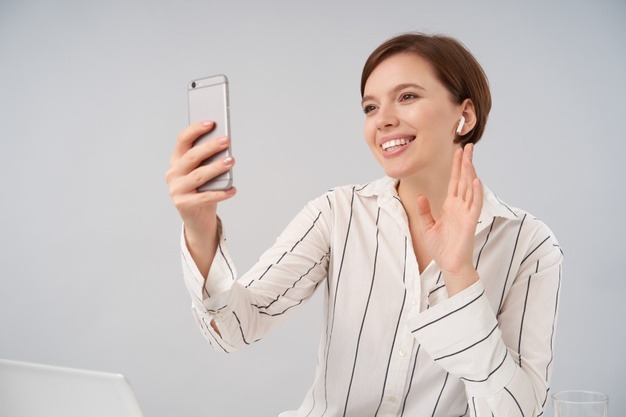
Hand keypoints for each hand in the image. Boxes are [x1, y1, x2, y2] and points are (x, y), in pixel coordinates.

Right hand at [165, 121, 236, 274]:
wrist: (197, 218)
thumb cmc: (203, 189)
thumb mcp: (204, 171)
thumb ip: (209, 159)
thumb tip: (225, 144)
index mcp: (176, 160)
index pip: (183, 140)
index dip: (196, 129)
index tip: (212, 122)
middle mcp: (173, 173)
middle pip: (192, 156)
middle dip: (210, 147)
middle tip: (226, 140)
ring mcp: (176, 189)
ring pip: (199, 175)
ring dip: (216, 167)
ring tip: (232, 160)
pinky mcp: (184, 204)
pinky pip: (205, 197)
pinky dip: (221, 193)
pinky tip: (233, 190)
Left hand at [415, 144, 482, 294]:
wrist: (449, 265)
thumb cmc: (441, 248)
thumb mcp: (427, 227)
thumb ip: (424, 211)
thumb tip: (421, 196)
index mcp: (450, 206)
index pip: (455, 182)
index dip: (456, 167)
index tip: (458, 151)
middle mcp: (460, 207)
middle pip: (464, 180)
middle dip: (465, 163)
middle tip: (467, 146)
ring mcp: (466, 213)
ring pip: (470, 188)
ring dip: (470, 173)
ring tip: (470, 158)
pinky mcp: (470, 222)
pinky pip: (475, 205)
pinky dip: (476, 193)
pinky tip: (476, 181)